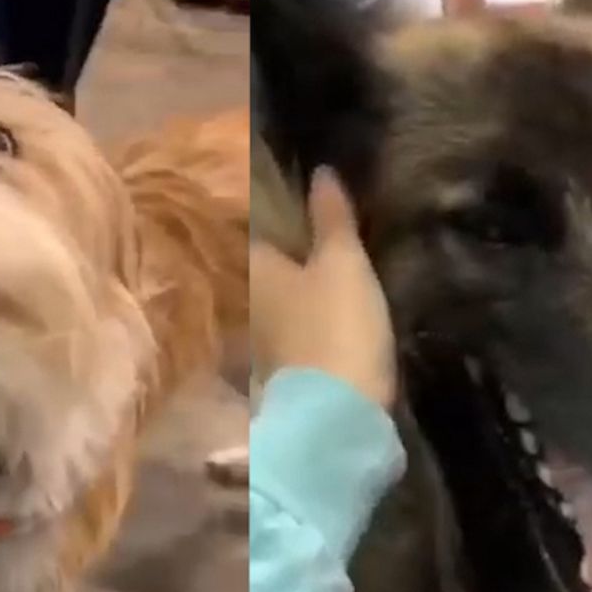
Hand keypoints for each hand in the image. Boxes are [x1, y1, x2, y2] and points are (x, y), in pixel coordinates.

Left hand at [251, 168, 397, 411]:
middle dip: (281, 243)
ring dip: (293, 281)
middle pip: (262, 262)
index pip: (253, 222)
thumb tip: (320, 171)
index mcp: (254, 266)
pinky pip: (291, 326)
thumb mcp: (344, 264)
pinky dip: (303, 313)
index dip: (269, 203)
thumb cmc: (336, 328)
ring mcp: (262, 340)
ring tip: (324, 258)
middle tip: (312, 217)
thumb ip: (332, 219)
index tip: (288, 185)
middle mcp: (247, 301)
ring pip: (276, 296)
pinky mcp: (285, 369)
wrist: (339, 420)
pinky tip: (326, 307)